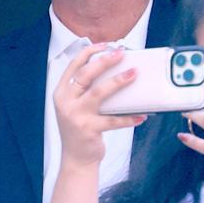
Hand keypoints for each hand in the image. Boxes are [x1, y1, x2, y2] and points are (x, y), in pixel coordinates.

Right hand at [54, 45, 145, 167]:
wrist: (76, 158)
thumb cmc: (80, 128)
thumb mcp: (76, 106)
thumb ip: (86, 90)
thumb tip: (114, 70)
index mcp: (61, 92)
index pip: (73, 65)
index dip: (89, 52)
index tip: (106, 44)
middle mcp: (65, 102)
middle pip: (85, 75)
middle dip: (104, 61)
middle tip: (121, 54)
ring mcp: (76, 116)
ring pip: (98, 93)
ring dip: (118, 81)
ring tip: (134, 74)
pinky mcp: (89, 129)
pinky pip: (113, 120)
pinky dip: (129, 118)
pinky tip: (142, 115)